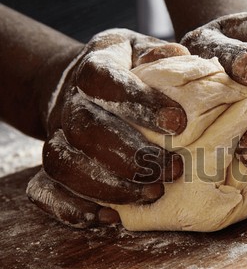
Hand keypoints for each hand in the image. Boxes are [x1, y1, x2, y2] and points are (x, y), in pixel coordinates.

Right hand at [27, 29, 189, 227]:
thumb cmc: (128, 69)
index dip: (138, 101)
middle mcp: (69, 101)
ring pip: (65, 164)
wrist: (78, 85)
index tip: (178, 122)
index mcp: (95, 66)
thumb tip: (179, 57)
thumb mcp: (143, 51)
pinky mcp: (50, 165)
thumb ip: (160, 55)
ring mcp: (56, 134)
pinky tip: (110, 217)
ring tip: (153, 193)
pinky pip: (45, 191)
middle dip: (132, 155)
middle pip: (85, 128)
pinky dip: (72, 208)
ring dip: (110, 185)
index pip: (104, 79)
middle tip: (172, 169)